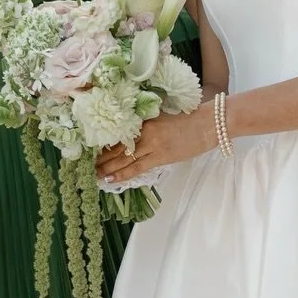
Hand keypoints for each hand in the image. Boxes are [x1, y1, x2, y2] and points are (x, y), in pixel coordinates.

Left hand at [95, 106, 217, 182]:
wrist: (209, 124)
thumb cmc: (191, 120)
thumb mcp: (165, 118)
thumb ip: (149, 126)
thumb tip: (135, 139)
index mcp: (145, 120)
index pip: (120, 133)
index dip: (106, 144)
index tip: (94, 150)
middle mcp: (145, 131)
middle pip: (118, 146)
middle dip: (102, 158)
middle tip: (88, 165)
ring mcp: (152, 144)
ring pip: (123, 158)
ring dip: (107, 168)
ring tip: (94, 174)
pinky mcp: (160, 156)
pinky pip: (136, 167)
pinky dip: (122, 174)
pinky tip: (110, 179)